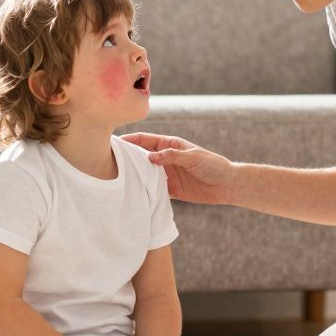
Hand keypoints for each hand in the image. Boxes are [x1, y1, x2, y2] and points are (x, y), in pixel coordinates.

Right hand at [120, 132, 235, 204]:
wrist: (228, 186)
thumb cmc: (214, 165)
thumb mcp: (194, 157)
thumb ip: (173, 156)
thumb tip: (150, 157)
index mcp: (170, 145)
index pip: (145, 140)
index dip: (130, 140)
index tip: (114, 142)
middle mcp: (166, 159)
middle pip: (141, 157)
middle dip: (126, 158)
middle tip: (107, 162)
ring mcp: (167, 175)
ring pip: (145, 174)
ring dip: (134, 176)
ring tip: (116, 180)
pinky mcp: (171, 190)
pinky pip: (153, 190)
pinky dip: (144, 192)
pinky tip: (133, 195)